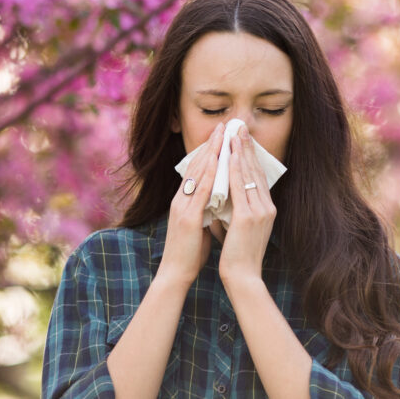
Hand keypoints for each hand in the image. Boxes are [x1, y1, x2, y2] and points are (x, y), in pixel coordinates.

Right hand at [159, 122, 223, 286]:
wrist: (176, 274)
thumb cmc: (190, 252)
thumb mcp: (199, 224)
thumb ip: (206, 209)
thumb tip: (219, 199)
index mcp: (184, 201)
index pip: (196, 170)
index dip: (208, 151)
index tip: (220, 136)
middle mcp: (180, 199)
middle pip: (195, 165)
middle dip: (210, 145)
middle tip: (223, 126)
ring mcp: (182, 207)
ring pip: (197, 174)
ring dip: (210, 153)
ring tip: (222, 135)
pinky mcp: (187, 218)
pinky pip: (200, 192)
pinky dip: (209, 175)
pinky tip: (218, 163)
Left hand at [219, 125, 276, 282]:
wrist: (243, 276)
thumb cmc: (238, 255)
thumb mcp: (239, 227)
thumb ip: (236, 209)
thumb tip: (224, 196)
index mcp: (266, 209)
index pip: (257, 176)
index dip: (250, 156)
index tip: (242, 139)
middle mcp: (267, 207)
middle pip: (255, 170)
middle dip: (246, 147)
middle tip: (239, 127)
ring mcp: (260, 211)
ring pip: (248, 175)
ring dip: (240, 152)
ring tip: (234, 133)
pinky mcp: (249, 217)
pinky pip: (240, 187)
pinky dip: (234, 169)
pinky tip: (229, 155)